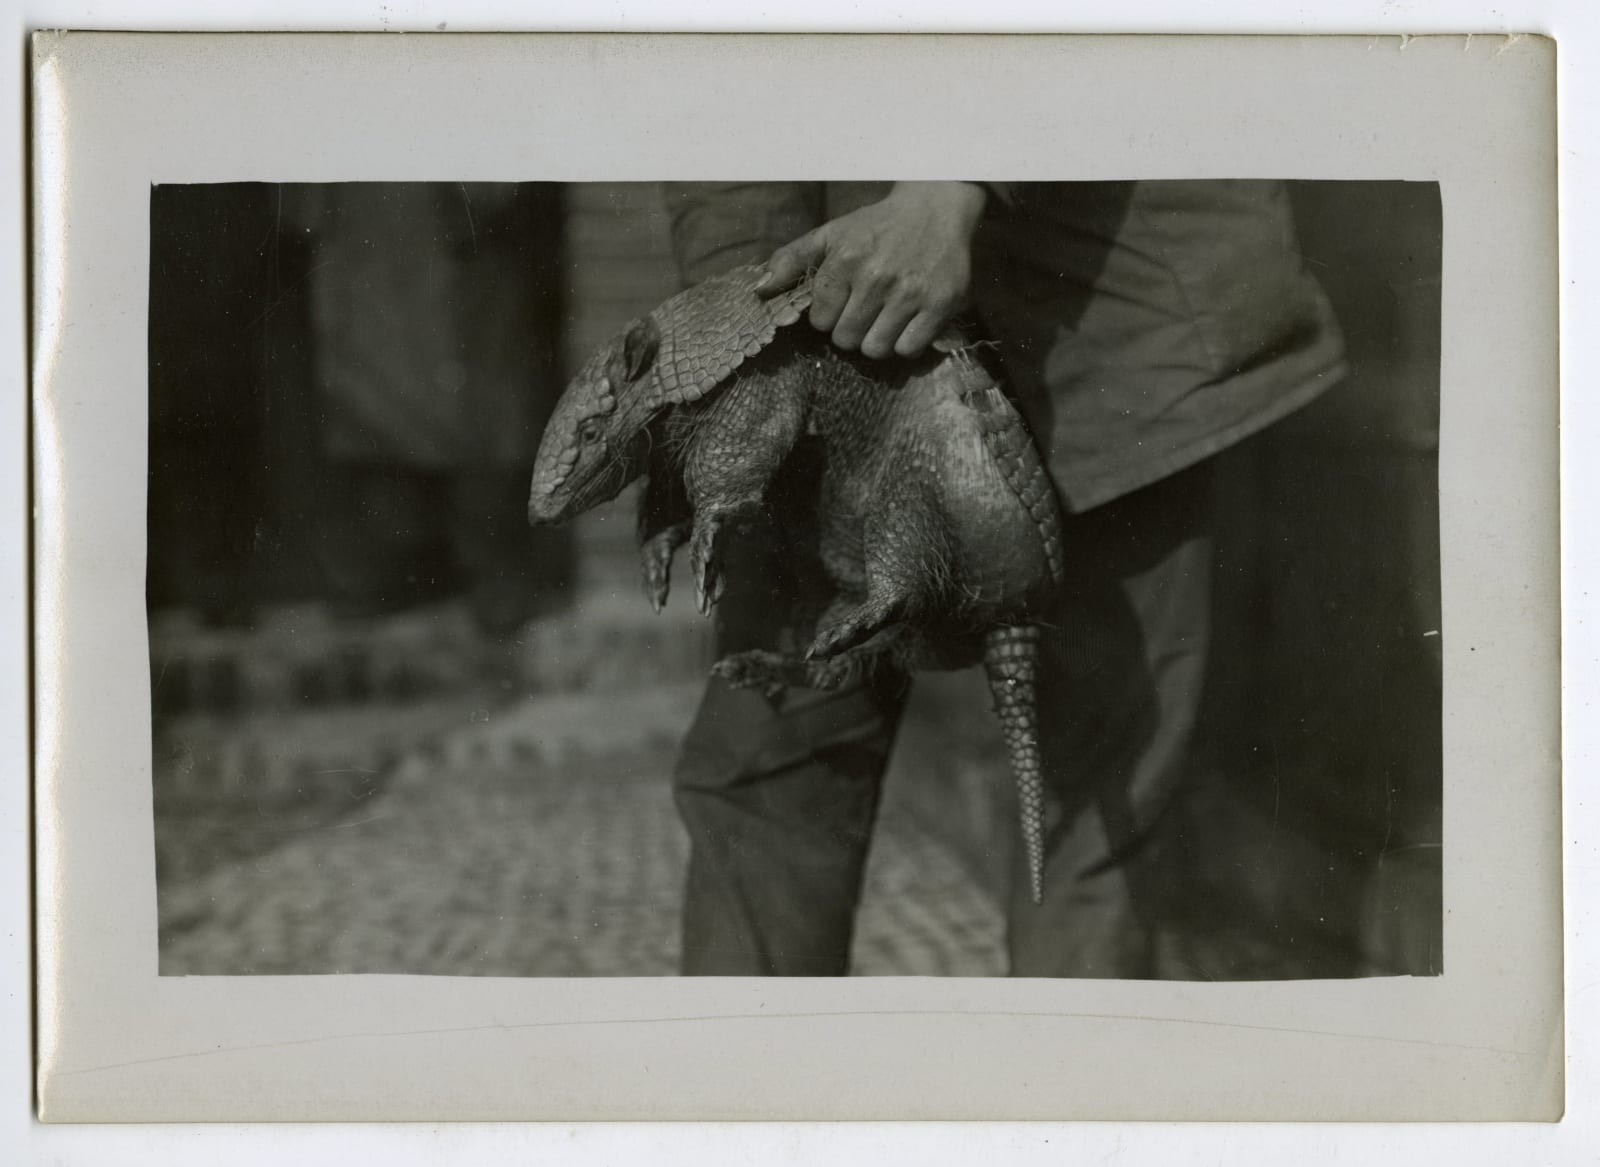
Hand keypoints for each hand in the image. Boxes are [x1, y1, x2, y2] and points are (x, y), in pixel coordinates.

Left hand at [755, 182, 986, 358]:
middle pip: (846, 339)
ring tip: (884, 319)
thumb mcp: (831, 234)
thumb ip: (791, 259)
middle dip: (851, 331)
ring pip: (876, 349)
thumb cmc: (876, 225)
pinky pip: (909, 349)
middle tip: (864, 311)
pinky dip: (905, 342)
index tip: (844, 302)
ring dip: (877, 340)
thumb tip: (759, 290)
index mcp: (846, 259)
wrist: (935, 207)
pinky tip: (906, 322)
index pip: (821, 321)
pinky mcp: (940, 304)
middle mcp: (877, 277)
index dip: (830, 316)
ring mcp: (911, 292)